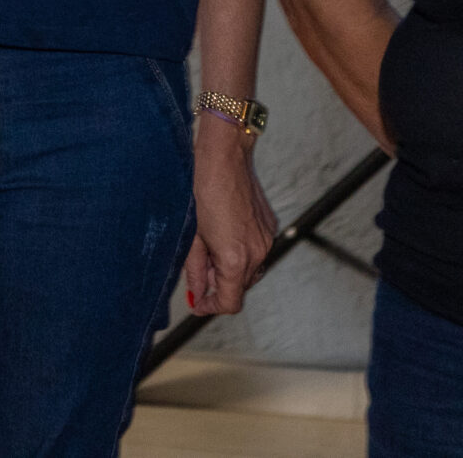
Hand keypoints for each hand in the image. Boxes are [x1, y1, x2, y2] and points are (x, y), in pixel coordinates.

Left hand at [184, 112, 275, 315]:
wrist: (225, 155)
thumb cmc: (203, 189)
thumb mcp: (192, 235)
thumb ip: (195, 270)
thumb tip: (197, 293)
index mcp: (236, 259)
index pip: (230, 302)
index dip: (211, 306)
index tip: (198, 301)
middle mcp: (258, 252)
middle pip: (240, 286)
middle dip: (218, 282)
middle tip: (198, 265)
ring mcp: (267, 238)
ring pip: (249, 269)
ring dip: (230, 266)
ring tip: (209, 243)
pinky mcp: (270, 225)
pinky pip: (256, 249)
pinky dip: (241, 250)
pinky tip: (223, 230)